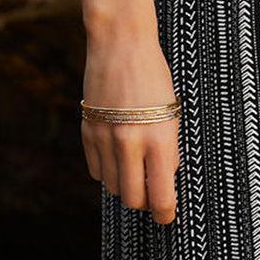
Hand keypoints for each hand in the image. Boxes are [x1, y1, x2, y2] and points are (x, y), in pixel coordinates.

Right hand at [81, 30, 180, 224]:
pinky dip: (107, 172)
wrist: (120, 43)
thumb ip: (168, 152)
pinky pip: (95, 170)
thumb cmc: (154, 78)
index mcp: (159, 139)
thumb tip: (164, 184)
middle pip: (133, 198)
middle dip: (144, 203)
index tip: (167, 216)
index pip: (161, 196)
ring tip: (135, 171)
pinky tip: (117, 159)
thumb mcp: (171, 115)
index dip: (165, 213)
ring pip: (112, 187)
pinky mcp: (88, 131)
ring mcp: (105, 138)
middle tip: (152, 196)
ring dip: (125, 186)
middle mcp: (130, 143)